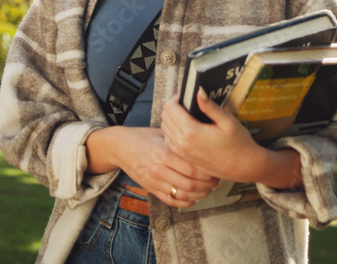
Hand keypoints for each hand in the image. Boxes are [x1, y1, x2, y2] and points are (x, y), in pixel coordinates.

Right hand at [85, 126, 217, 207]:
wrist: (120, 147)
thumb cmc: (144, 137)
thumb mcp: (162, 133)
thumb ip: (180, 140)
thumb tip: (203, 139)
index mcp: (164, 153)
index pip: (193, 168)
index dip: (208, 172)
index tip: (216, 168)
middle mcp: (159, 170)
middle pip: (191, 184)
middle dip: (208, 185)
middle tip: (216, 180)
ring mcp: (155, 182)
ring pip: (183, 195)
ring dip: (200, 195)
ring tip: (208, 189)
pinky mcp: (151, 189)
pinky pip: (171, 201)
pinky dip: (185, 202)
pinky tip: (194, 197)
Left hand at [161, 90, 304, 188]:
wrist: (244, 167)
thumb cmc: (239, 144)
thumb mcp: (228, 121)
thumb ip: (210, 107)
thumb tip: (198, 91)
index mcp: (191, 132)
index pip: (170, 108)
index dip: (176, 98)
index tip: (187, 97)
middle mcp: (183, 143)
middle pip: (165, 118)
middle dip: (173, 107)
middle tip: (187, 104)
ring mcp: (182, 153)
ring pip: (165, 129)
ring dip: (172, 119)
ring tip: (186, 115)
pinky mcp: (185, 158)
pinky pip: (169, 141)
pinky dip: (173, 131)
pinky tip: (185, 129)